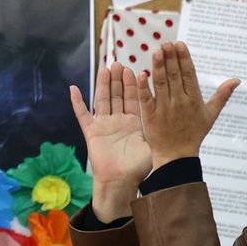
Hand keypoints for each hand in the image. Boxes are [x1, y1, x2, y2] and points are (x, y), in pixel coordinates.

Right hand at [70, 62, 150, 222]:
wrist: (121, 182)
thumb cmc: (138, 167)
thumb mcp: (151, 143)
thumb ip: (156, 127)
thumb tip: (172, 117)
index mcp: (133, 123)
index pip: (133, 98)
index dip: (132, 84)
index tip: (133, 68)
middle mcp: (118, 121)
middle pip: (118, 95)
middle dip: (118, 80)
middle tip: (119, 63)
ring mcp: (104, 125)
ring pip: (102, 100)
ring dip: (102, 85)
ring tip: (104, 69)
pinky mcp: (91, 132)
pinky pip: (83, 114)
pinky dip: (77, 102)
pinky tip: (73, 88)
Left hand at [138, 42, 238, 169]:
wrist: (177, 156)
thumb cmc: (194, 134)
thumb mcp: (211, 115)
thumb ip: (222, 95)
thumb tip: (237, 80)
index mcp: (194, 100)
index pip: (189, 74)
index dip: (184, 59)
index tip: (180, 44)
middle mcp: (179, 102)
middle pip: (174, 76)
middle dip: (171, 58)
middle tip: (166, 43)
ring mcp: (164, 109)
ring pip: (161, 84)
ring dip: (159, 66)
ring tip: (157, 51)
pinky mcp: (150, 116)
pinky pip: (146, 99)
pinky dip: (144, 87)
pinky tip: (141, 74)